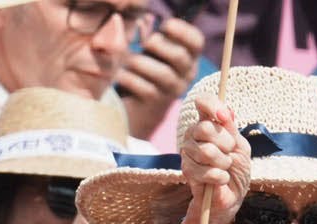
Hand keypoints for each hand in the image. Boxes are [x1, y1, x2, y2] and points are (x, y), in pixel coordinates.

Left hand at [118, 18, 204, 137]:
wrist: (137, 110)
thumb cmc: (144, 73)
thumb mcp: (150, 53)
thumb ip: (151, 38)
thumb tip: (144, 20)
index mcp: (188, 58)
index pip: (196, 42)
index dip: (182, 31)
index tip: (165, 26)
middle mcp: (186, 75)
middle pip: (179, 57)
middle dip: (159, 45)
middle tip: (145, 44)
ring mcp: (172, 92)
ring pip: (163, 74)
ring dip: (141, 63)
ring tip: (127, 61)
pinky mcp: (156, 106)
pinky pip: (146, 89)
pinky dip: (130, 79)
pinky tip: (119, 75)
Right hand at [180, 94, 250, 223]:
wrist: (231, 195)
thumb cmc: (237, 169)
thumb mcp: (241, 145)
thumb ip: (231, 128)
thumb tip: (226, 111)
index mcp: (208, 123)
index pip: (202, 102)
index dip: (212, 105)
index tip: (225, 116)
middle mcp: (194, 134)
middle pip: (205, 128)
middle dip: (225, 143)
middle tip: (230, 153)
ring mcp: (188, 152)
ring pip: (205, 150)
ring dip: (223, 162)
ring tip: (225, 168)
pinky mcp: (187, 171)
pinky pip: (204, 170)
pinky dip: (219, 176)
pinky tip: (221, 179)